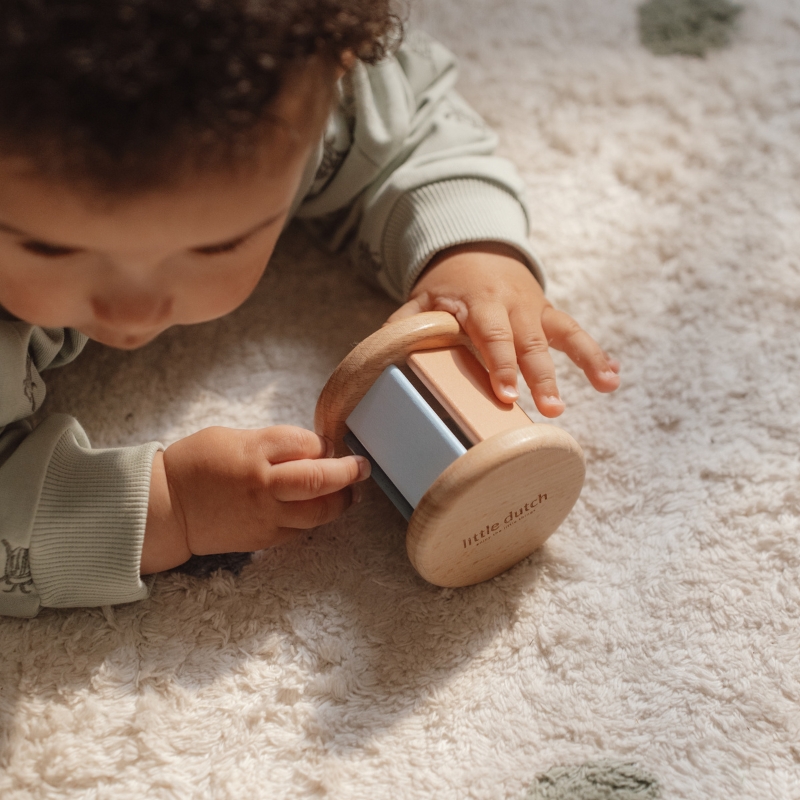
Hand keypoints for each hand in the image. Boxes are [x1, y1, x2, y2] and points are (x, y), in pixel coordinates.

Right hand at [141, 426, 370, 573]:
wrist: (165, 509)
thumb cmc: (194, 464)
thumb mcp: (232, 436)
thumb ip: (271, 442)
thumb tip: (310, 448)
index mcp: (253, 452)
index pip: (306, 444)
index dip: (324, 444)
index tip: (330, 445)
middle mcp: (263, 484)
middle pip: (320, 479)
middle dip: (349, 471)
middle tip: (362, 466)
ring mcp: (265, 515)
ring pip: (319, 511)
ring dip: (342, 500)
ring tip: (351, 491)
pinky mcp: (264, 538)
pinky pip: (302, 529)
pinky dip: (316, 518)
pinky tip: (320, 508)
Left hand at [388, 243, 619, 416]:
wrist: (476, 248)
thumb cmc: (447, 285)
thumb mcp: (421, 301)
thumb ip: (406, 327)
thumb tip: (380, 357)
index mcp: (479, 303)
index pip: (491, 336)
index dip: (500, 365)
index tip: (507, 394)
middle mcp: (513, 305)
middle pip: (531, 343)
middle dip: (543, 375)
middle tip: (553, 408)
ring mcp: (536, 309)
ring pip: (564, 334)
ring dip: (587, 361)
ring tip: (608, 386)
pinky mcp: (550, 314)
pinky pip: (576, 332)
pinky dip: (597, 354)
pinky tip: (614, 377)